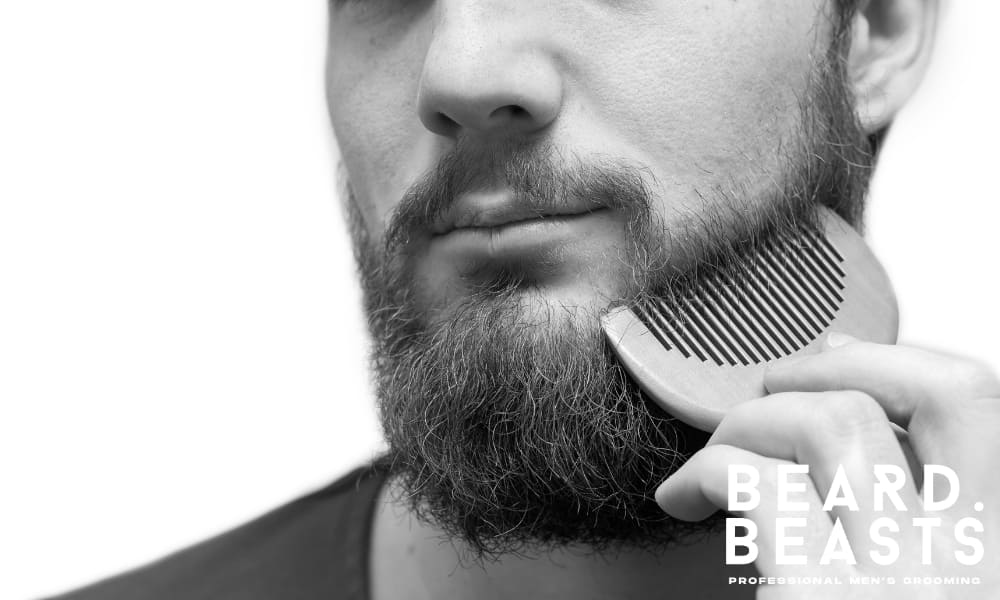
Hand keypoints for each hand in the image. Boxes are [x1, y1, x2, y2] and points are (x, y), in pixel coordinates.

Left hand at [654, 333, 999, 598]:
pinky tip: (684, 497)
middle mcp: (979, 560)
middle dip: (846, 366)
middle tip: (780, 384)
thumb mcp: (938, 585)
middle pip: (935, 391)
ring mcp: (909, 582)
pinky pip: (759, 485)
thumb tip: (870, 444)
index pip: (984, 409)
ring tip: (721, 447)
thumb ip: (927, 525)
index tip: (849, 367)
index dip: (906, 368)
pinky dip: (707, 470)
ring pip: (833, 425)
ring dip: (756, 417)